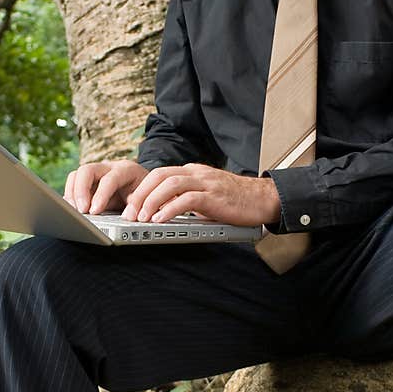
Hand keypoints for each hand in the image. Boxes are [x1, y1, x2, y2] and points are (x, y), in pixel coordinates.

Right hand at [64, 160, 149, 213]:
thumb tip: (128, 218)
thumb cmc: (145, 195)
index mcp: (126, 170)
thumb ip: (136, 206)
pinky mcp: (87, 182)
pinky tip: (72, 210)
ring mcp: (96, 173)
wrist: (144, 189)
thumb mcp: (145, 200)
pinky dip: (70, 197)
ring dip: (72, 194)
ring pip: (76, 175)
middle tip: (82, 211)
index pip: (110, 179)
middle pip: (87, 170)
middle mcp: (109, 167)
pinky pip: (73, 184)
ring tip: (74, 212)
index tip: (95, 211)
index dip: (101, 195)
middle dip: (81, 191)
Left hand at [121, 163, 281, 226]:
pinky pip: (187, 199)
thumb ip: (186, 199)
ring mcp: (206, 182)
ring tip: (140, 218)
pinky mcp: (214, 195)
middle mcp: (196, 173)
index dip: (141, 189)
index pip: (159, 174)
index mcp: (192, 172)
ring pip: (169, 184)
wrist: (264, 199)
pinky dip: (170, 208)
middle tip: (128, 214)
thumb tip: (163, 213)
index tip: (130, 207)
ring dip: (151, 201)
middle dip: (140, 194)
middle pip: (159, 175)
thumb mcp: (206, 196)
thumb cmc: (235, 201)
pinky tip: (160, 220)